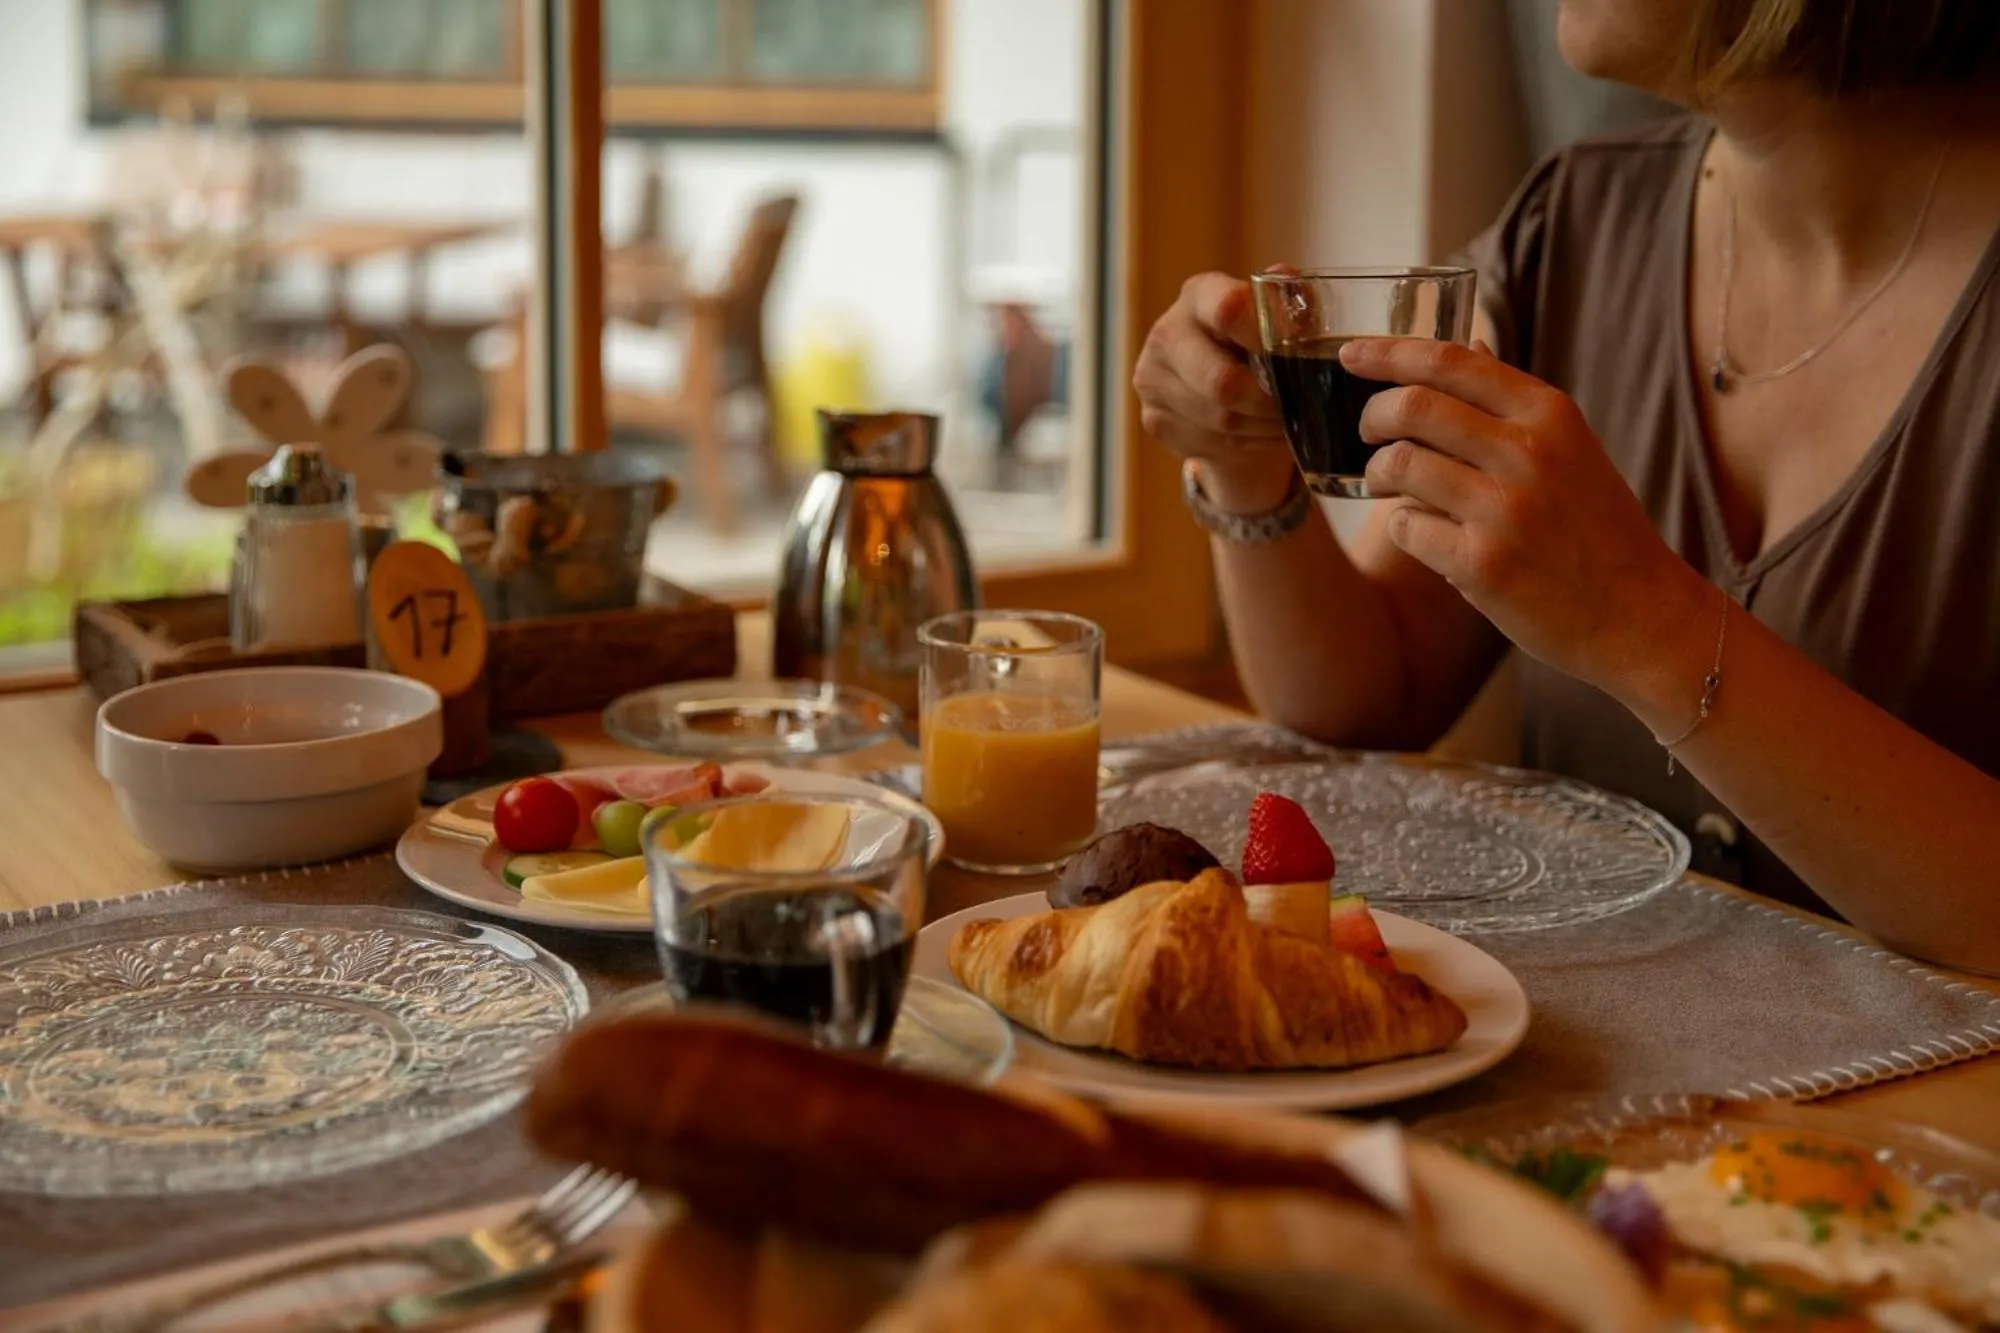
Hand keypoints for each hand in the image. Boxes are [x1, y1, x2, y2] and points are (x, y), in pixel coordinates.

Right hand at [1132, 272, 1293, 513]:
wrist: (1219, 381)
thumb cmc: (1256, 341)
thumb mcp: (1278, 316)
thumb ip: (1290, 302)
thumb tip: (1287, 279)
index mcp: (1199, 295)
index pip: (1229, 310)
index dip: (1265, 338)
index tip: (1289, 357)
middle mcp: (1166, 333)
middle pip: (1222, 382)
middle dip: (1267, 402)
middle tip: (1294, 405)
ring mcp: (1152, 378)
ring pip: (1220, 420)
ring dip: (1261, 427)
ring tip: (1283, 421)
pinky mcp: (1153, 418)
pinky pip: (1209, 443)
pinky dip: (1245, 445)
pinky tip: (1259, 434)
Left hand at [1343, 337, 1712, 699]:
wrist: (1639, 615)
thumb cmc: (1597, 530)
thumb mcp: (1573, 450)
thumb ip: (1515, 406)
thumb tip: (1468, 348)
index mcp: (1549, 414)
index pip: (1451, 361)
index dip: (1388, 352)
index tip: (1350, 353)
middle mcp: (1528, 453)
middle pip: (1412, 407)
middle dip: (1372, 417)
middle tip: (1368, 432)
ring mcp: (1504, 510)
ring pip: (1399, 466)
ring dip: (1377, 474)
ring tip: (1384, 484)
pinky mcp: (1481, 564)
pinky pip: (1406, 526)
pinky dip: (1402, 526)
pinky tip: (1423, 533)